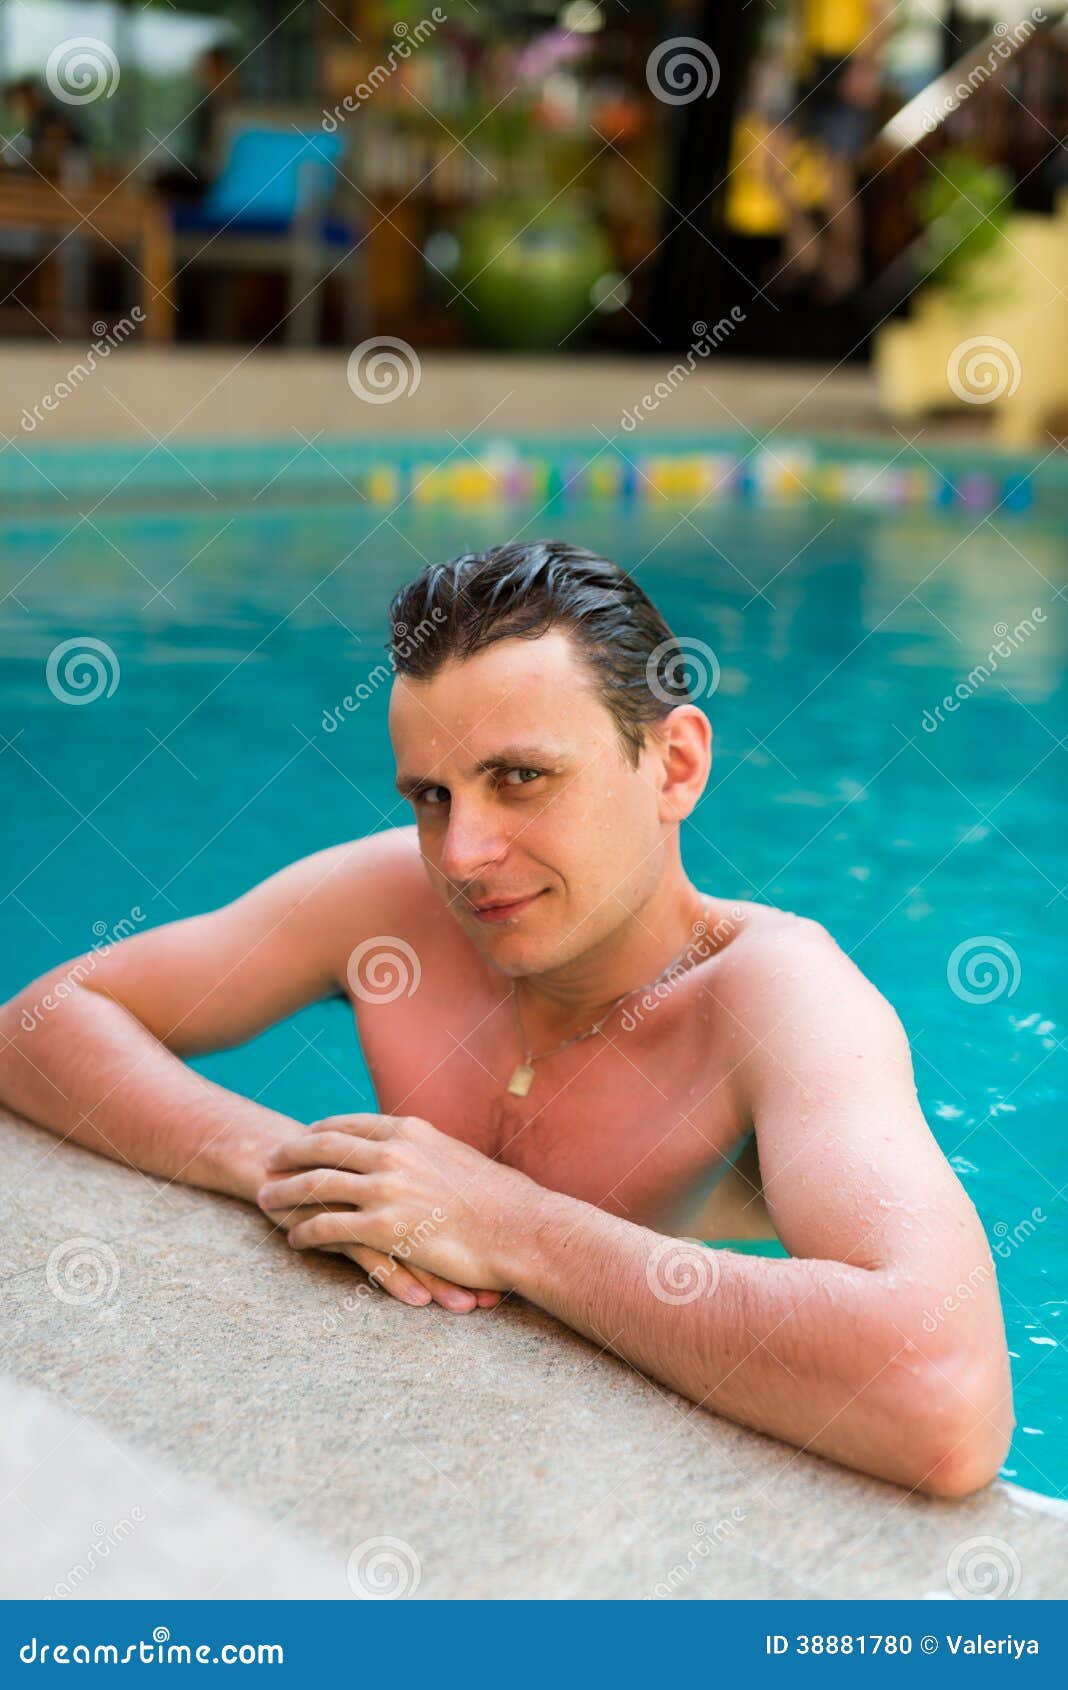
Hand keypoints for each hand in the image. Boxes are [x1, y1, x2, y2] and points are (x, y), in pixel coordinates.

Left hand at [257, 1112, 536, 1291]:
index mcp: (410, 1131)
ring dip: (284, 1192)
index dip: (318, 1131)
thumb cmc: (500, 1201)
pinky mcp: (384, 1226)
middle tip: (267, 1162)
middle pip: (322, 1147)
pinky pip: (328, 1226)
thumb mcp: (457, 1157)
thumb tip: (418, 1153)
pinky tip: (293, 1238)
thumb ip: (427, 1152)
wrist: (521, 1229)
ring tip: (264, 1201)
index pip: (349, 1124)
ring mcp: (386, 1188)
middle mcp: (392, 1152)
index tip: (301, 1137)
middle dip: (288, 1154)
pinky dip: (304, 1231)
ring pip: (316, 1185)